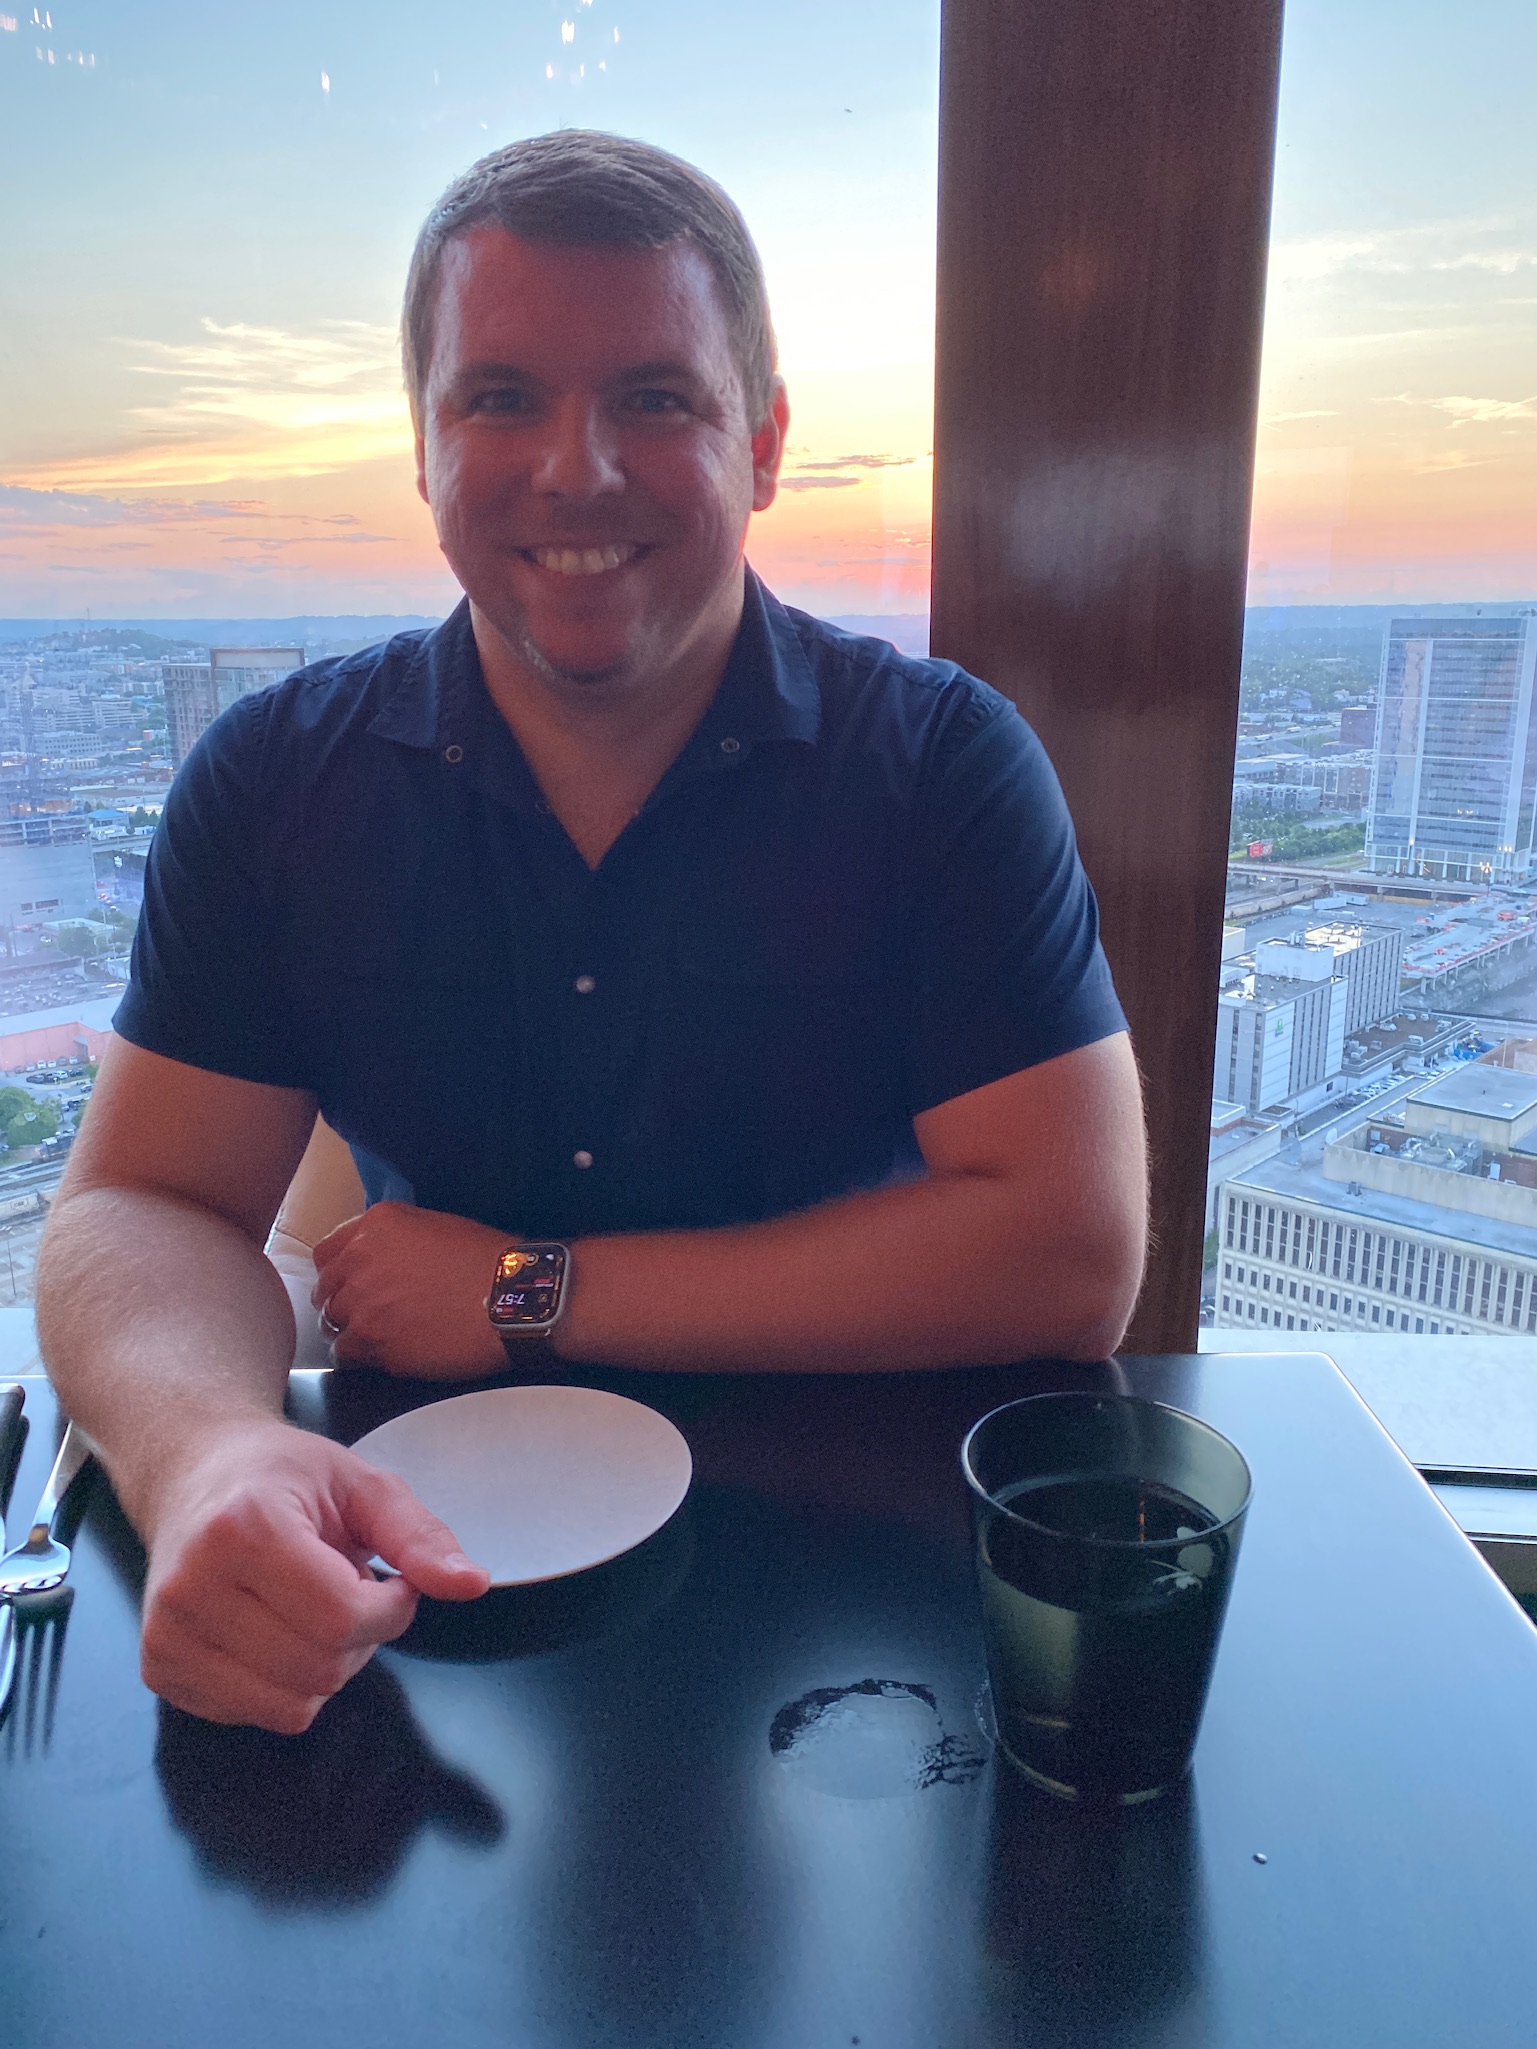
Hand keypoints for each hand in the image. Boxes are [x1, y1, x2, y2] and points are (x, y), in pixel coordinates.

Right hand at [140, 1418, 490, 1731]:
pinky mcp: (159, 1670)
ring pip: (290, 1706)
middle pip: (319, 1668)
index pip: (341, 1618)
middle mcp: (192, 1586)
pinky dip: (284, 1684)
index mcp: (244, 1528)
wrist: (192, 1474)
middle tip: (348, 1588)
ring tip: (309, 1606)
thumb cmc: (281, 1476)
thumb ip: (418, 1536)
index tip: (389, 1579)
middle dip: (360, 1638)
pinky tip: (274, 1629)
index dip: (388, 1609)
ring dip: (324, 1665)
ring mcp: (167, 1634)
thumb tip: (471, 1584)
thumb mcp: (360, 1483)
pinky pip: (254, 1716)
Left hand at [311, 1201, 510, 1376]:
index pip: (328, 1252)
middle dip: (343, 1301)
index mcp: (377, 1225)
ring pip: (331, 1322)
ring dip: (351, 1329)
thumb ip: (396, 1238)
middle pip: (326, 1289)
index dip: (338, 1272)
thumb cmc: (488, 1261)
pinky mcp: (372, 1340)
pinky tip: (384, 1353)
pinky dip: (359, 1356)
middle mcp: (360, 1258)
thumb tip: (378, 1259)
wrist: (512, 1298)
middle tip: (368, 1314)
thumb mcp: (438, 1226)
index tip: (350, 1284)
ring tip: (379, 1336)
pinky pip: (344, 1353)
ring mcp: (363, 1301)